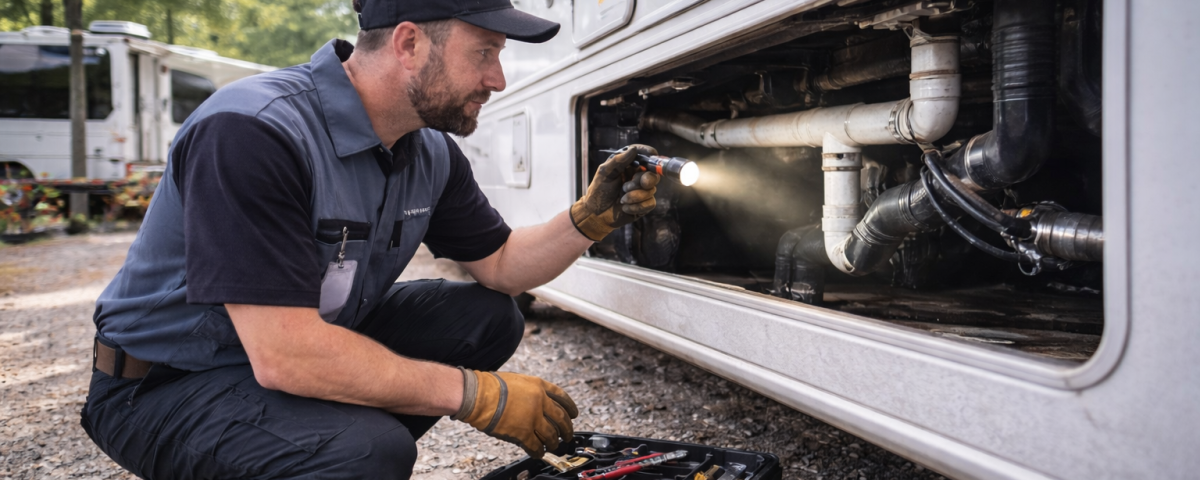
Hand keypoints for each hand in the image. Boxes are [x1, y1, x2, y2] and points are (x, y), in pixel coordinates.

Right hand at [452, 369, 578, 457]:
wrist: (478, 395)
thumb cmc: (490, 386)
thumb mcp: (517, 380)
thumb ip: (530, 391)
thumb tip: (535, 401)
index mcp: (539, 386)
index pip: (562, 397)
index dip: (570, 407)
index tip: (574, 414)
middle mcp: (540, 402)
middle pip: (561, 418)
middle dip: (567, 429)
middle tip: (568, 435)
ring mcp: (533, 418)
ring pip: (551, 434)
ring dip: (554, 442)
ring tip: (554, 446)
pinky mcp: (523, 433)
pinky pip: (536, 446)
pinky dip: (539, 451)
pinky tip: (539, 453)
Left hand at [570, 145, 661, 240]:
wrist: (596, 215)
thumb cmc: (598, 192)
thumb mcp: (604, 173)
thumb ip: (618, 160)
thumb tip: (633, 149)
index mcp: (628, 166)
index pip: (643, 156)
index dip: (649, 154)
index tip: (652, 154)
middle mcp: (637, 177)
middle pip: (653, 173)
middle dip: (645, 179)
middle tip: (633, 185)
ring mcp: (642, 191)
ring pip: (651, 189)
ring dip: (635, 196)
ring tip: (621, 199)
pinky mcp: (644, 205)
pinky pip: (650, 203)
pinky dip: (636, 206)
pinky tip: (625, 208)